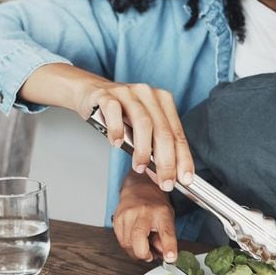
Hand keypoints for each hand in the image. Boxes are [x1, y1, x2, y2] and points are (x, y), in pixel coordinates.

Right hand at [77, 80, 193, 191]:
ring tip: (140, 167)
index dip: (183, 158)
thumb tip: (161, 175)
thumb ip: (152, 148)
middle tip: (165, 182)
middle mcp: (148, 94)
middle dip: (166, 161)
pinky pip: (114, 111)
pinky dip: (117, 130)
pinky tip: (117, 143)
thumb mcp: (140, 128)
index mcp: (163, 101)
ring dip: (143, 149)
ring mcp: (127, 92)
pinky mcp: (106, 95)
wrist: (91, 92)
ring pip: (142, 122)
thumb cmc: (119, 113)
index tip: (185, 179)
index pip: (177, 134)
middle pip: (163, 131)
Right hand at [113, 172, 177, 262]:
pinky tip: (134, 239)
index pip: (166, 232)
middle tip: (150, 255)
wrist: (139, 189)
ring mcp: (127, 214)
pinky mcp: (117, 219)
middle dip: (144, 254)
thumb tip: (165, 256)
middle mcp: (143, 212)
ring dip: (136, 251)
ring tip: (143, 244)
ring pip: (127, 244)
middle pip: (138, 239)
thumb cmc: (155, 205)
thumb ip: (167, 239)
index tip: (170, 258)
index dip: (169, 247)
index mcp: (161, 212)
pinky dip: (128, 245)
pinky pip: (121, 241)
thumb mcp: (168, 219)